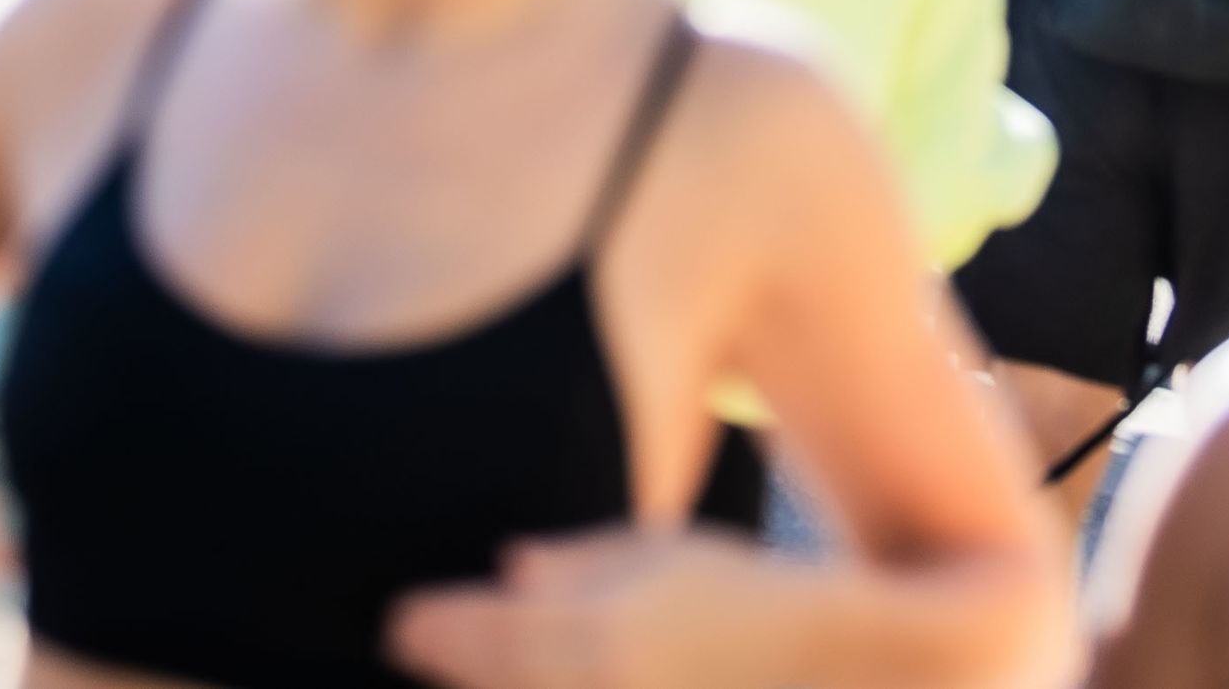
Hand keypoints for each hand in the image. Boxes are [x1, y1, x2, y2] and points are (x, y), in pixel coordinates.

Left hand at [390, 529, 795, 688]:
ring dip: (491, 682)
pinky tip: (525, 676)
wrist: (826, 662)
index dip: (430, 629)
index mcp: (598, 634)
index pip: (482, 637)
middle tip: (414, 646)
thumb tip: (510, 570)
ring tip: (470, 666)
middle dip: (450, 666)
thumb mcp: (654, 554)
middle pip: (492, 685)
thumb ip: (576, 565)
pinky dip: (534, 688)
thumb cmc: (737, 594)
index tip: (401, 623)